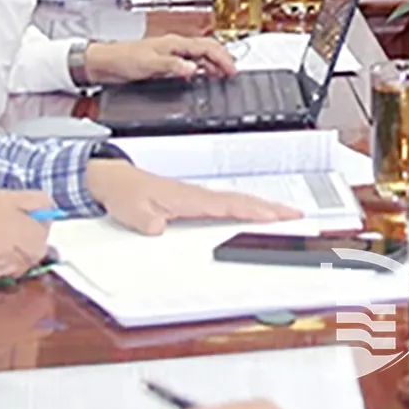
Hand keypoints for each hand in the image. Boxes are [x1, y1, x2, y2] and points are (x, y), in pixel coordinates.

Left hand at [82, 35, 236, 84]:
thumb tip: (193, 68)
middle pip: (207, 49)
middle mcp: (174, 46)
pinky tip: (199, 77)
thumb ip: (173, 66)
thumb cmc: (122, 59)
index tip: (232, 70)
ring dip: (212, 65)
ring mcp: (170, 54)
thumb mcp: (149, 64)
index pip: (207, 46)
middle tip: (232, 73)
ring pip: (199, 56)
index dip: (223, 58)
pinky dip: (200, 70)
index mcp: (174, 43)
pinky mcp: (164, 63)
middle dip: (222, 59)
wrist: (104, 63)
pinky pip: (189, 63)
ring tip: (221, 76)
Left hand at [87, 160, 299, 234]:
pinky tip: (252, 215)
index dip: (253, 211)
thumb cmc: (125, 193)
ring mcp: (198, 198)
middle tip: (295, 214)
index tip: (275, 216)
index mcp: (189, 198)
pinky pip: (226, 204)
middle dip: (269, 208)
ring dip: (261, 207)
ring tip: (283, 215)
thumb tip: (158, 228)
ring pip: (236, 202)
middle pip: (241, 201)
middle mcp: (198, 196)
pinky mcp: (194, 202)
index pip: (228, 205)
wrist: (113, 180)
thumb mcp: (132, 210)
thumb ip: (146, 220)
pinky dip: (245, 208)